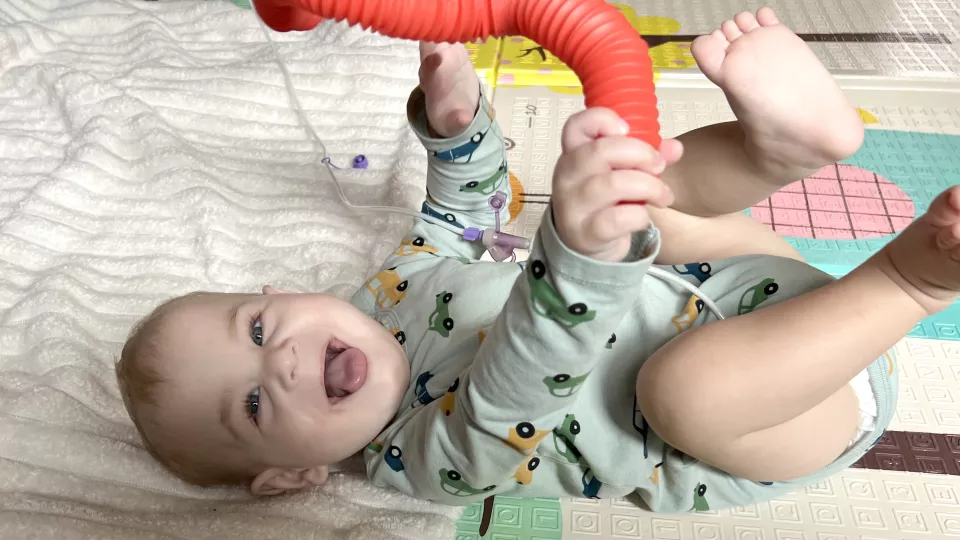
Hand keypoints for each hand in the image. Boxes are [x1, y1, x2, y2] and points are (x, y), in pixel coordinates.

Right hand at [552, 108, 681, 261]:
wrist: (585, 247)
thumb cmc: (604, 202)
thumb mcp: (621, 173)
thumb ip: (646, 156)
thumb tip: (674, 148)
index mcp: (574, 153)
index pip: (576, 125)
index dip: (602, 120)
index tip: (627, 129)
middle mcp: (567, 176)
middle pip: (600, 151)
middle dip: (640, 154)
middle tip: (659, 165)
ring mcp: (572, 206)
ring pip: (612, 184)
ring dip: (649, 186)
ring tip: (663, 195)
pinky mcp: (584, 233)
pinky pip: (617, 218)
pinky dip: (639, 216)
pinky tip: (643, 218)